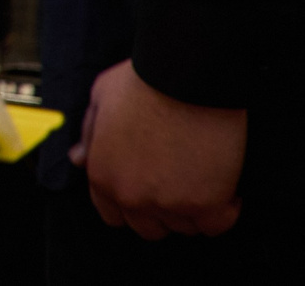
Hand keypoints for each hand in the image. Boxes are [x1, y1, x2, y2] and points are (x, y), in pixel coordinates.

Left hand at [67, 59, 246, 239]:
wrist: (183, 76)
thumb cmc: (143, 81)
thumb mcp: (100, 99)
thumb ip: (90, 133)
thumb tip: (79, 158)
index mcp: (102, 174)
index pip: (113, 214)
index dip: (132, 201)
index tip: (150, 187)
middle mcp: (132, 196)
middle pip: (149, 227)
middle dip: (162, 208)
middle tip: (178, 182)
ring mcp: (169, 204)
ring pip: (184, 227)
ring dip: (193, 207)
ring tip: (202, 176)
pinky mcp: (207, 204)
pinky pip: (217, 225)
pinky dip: (225, 209)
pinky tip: (226, 187)